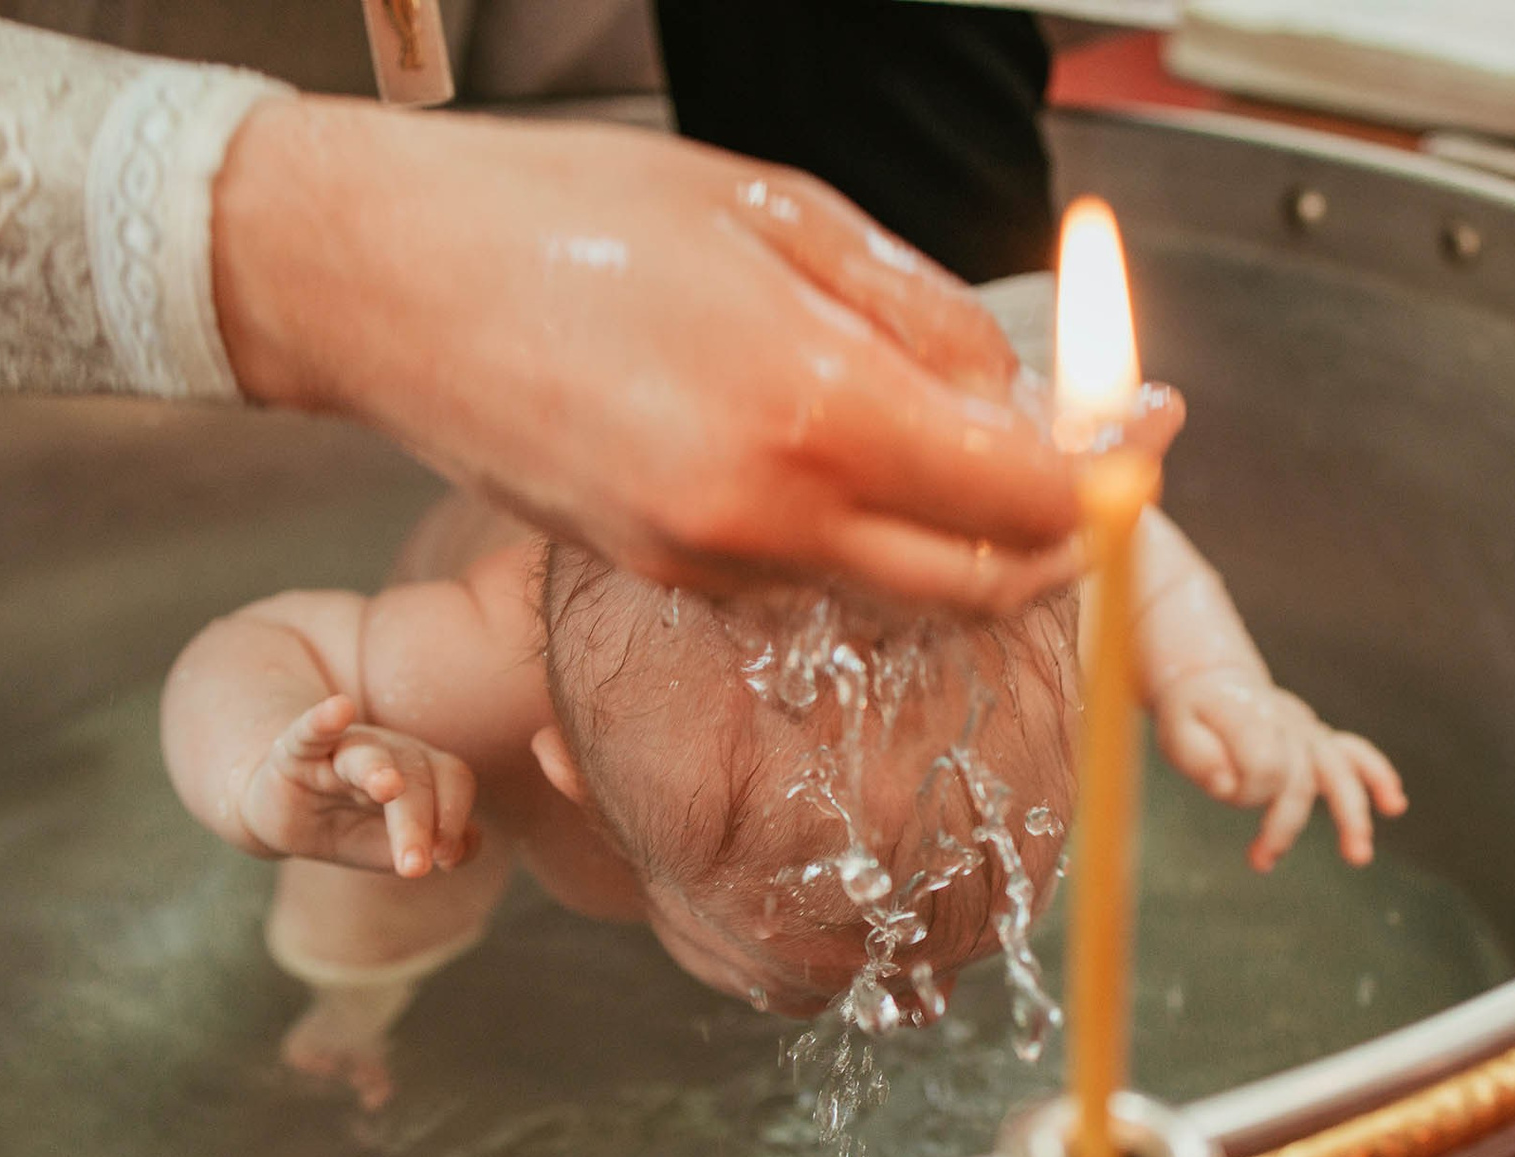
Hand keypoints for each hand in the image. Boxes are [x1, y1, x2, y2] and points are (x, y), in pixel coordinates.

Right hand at [213, 99, 1080, 609]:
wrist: (383, 280)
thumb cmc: (564, 213)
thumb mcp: (775, 211)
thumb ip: (916, 311)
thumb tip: (1010, 390)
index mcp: (811, 405)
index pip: (1022, 496)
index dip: (1101, 482)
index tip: (1132, 448)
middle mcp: (766, 513)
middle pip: (979, 585)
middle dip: (1052, 544)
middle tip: (1080, 476)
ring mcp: (707, 561)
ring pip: (893, 588)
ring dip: (949, 536)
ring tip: (938, 432)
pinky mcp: (660, 577)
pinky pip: (804, 578)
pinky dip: (853, 535)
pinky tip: (823, 451)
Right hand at [238, 696, 478, 876]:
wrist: (288, 816)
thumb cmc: (353, 826)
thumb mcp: (395, 845)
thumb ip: (435, 847)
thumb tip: (458, 853)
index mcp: (421, 770)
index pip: (452, 780)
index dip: (454, 817)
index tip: (445, 861)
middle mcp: (388, 752)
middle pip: (414, 777)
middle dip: (417, 824)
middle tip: (415, 867)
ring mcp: (342, 749)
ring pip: (368, 756)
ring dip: (380, 770)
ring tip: (390, 788)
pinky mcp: (295, 754)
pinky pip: (309, 733)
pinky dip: (322, 720)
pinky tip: (339, 708)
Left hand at [1152, 671, 1407, 870]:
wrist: (1215, 683)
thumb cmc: (1192, 716)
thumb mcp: (1174, 731)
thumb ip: (1198, 758)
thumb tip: (1227, 787)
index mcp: (1248, 716)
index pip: (1264, 763)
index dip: (1244, 788)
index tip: (1222, 790)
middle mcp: (1286, 722)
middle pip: (1299, 776)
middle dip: (1284, 823)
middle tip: (1262, 860)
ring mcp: (1308, 731)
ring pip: (1339, 770)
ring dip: (1351, 814)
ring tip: (1358, 855)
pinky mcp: (1321, 742)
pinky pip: (1356, 754)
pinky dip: (1378, 777)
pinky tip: (1394, 805)